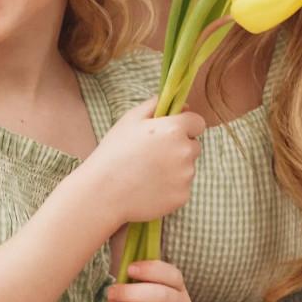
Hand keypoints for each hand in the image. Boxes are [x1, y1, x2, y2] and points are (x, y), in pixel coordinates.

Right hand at [85, 97, 204, 224]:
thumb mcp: (130, 119)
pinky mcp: (182, 197)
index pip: (198, 122)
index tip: (170, 131)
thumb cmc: (114, 151)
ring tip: (147, 172)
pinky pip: (182, 187)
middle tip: (153, 153)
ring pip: (187, 167)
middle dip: (179, 146)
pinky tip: (150, 186)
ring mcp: (186, 176)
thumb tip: (182, 104)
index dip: (185, 125)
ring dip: (175, 167)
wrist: (104, 192)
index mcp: (174, 129)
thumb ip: (156, 105)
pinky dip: (171, 187)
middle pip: (193, 145)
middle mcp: (185, 152)